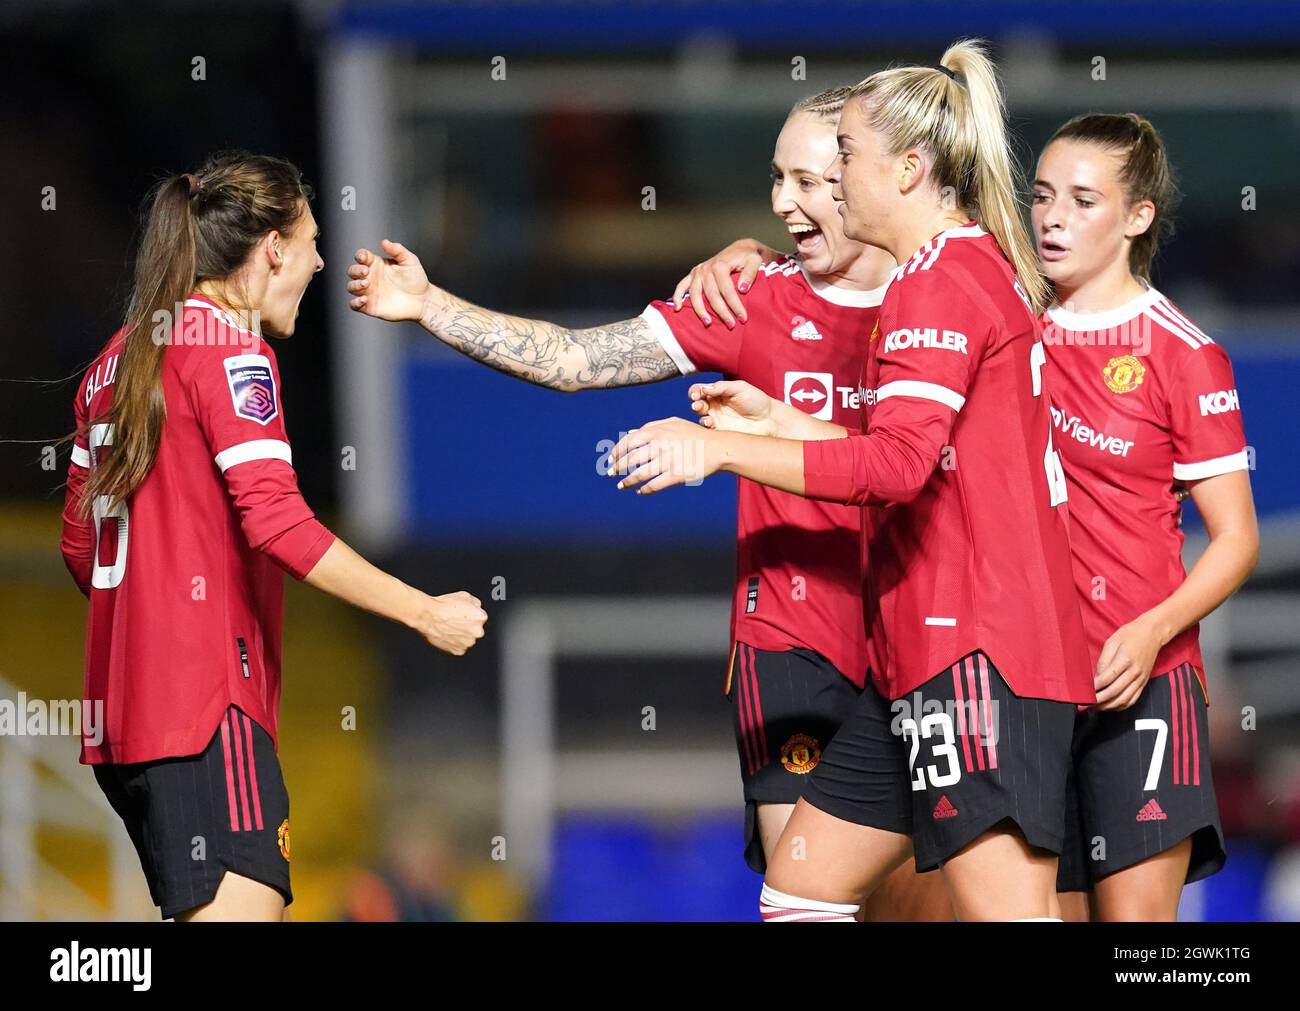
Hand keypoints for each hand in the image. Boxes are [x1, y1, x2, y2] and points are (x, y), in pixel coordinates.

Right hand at [347, 239, 432, 321]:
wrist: (423, 301)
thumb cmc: (417, 279)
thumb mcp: (409, 261)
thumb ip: (397, 250)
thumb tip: (384, 242)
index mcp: (377, 264)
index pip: (361, 257)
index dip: (359, 255)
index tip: (364, 257)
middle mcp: (370, 277)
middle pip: (353, 271)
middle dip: (355, 270)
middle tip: (366, 271)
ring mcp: (369, 292)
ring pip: (351, 287)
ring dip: (355, 285)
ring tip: (366, 284)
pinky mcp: (370, 307)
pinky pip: (354, 305)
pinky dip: (355, 302)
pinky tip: (364, 299)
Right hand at [413, 590, 487, 655]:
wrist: (429, 616)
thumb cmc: (443, 606)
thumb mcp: (465, 596)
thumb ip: (476, 603)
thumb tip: (477, 607)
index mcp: (481, 618)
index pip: (481, 617)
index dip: (471, 615)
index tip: (464, 614)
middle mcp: (477, 632)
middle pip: (475, 629)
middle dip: (468, 626)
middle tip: (456, 621)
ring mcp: (467, 643)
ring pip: (468, 639)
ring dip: (462, 635)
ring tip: (450, 627)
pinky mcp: (458, 650)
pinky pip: (459, 647)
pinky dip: (455, 642)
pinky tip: (448, 634)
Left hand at [608, 417, 723, 494]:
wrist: (719, 448)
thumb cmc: (694, 435)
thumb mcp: (674, 423)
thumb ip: (652, 427)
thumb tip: (630, 434)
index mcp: (658, 431)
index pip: (629, 441)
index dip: (617, 451)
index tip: (611, 459)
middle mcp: (660, 445)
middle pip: (631, 459)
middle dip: (618, 467)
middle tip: (612, 473)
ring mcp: (668, 460)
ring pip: (640, 474)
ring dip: (627, 481)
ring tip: (621, 486)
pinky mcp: (677, 475)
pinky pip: (655, 485)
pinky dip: (644, 490)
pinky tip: (640, 491)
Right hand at [670, 239, 776, 327]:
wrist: (738, 249)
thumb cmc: (747, 256)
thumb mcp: (754, 260)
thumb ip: (750, 273)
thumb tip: (742, 289)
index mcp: (720, 265)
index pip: (727, 290)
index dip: (735, 305)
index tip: (743, 318)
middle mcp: (706, 268)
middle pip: (712, 295)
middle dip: (721, 312)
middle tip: (731, 325)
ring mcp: (698, 272)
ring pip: (695, 294)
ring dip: (700, 310)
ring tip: (708, 323)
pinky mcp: (693, 274)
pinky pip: (681, 286)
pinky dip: (677, 297)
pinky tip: (678, 309)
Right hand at [689, 379, 775, 436]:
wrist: (769, 419)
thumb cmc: (757, 401)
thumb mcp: (740, 387)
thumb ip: (722, 387)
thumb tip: (705, 389)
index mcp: (718, 393)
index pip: (699, 390)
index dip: (695, 391)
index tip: (697, 394)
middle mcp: (715, 406)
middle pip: (697, 404)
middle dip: (695, 404)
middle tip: (699, 405)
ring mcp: (717, 419)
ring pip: (700, 418)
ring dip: (700, 416)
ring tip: (708, 417)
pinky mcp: (720, 432)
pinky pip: (707, 431)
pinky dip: (705, 428)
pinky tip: (711, 424)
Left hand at [1093, 615, 1165, 709]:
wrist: (1152, 634)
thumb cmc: (1129, 636)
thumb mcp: (1112, 642)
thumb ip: (1103, 661)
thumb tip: (1096, 678)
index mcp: (1125, 659)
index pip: (1108, 677)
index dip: (1095, 686)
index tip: (1085, 691)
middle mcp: (1135, 672)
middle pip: (1115, 691)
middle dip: (1099, 700)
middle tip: (1086, 704)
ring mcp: (1141, 679)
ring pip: (1124, 699)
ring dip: (1108, 706)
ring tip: (1095, 708)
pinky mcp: (1144, 683)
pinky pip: (1132, 699)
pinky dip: (1120, 706)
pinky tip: (1110, 706)